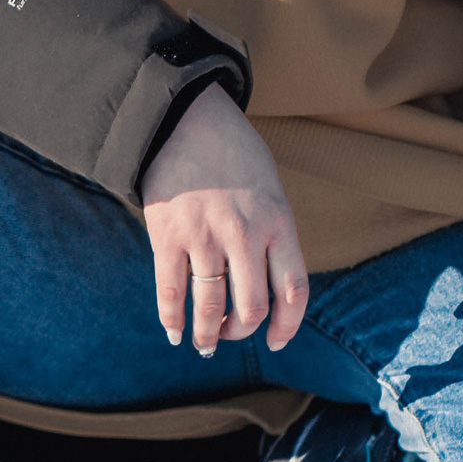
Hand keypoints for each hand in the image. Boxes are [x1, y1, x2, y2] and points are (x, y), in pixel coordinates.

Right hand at [139, 86, 308, 356]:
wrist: (186, 118)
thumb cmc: (233, 154)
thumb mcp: (270, 190)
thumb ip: (272, 235)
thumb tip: (268, 288)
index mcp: (278, 222)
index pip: (293, 291)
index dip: (287, 326)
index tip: (277, 341)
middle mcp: (245, 234)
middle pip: (251, 308)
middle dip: (241, 331)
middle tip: (230, 335)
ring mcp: (205, 236)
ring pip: (211, 308)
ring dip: (208, 334)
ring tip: (204, 343)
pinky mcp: (169, 236)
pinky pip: (172, 292)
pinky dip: (173, 320)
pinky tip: (174, 331)